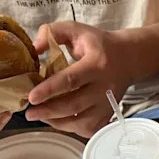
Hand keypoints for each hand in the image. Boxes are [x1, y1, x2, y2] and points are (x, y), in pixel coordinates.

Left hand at [26, 22, 132, 137]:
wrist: (128, 58)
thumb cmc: (98, 44)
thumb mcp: (77, 30)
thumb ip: (53, 33)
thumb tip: (34, 49)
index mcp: (96, 64)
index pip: (71, 80)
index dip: (49, 90)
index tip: (31, 97)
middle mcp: (104, 87)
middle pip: (74, 105)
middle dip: (48, 111)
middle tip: (29, 113)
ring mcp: (107, 104)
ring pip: (81, 121)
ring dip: (57, 122)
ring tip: (40, 116)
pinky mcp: (108, 115)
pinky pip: (88, 129)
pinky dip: (71, 128)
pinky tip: (59, 120)